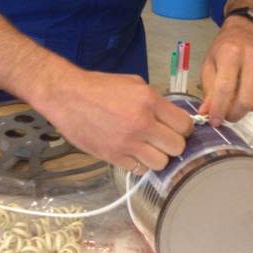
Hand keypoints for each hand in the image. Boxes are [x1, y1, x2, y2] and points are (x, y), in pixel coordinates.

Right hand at [40, 69, 193, 171]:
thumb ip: (154, 101)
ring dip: (157, 156)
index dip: (183, 128)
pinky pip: (139, 169)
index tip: (177, 129)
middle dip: (172, 144)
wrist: (67, 96)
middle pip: (177, 147)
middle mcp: (142, 123)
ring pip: (161, 163)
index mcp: (149, 101)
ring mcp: (128, 143)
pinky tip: (132, 152)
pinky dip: (139, 163)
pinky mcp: (114, 156)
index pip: (184, 125)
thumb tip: (169, 117)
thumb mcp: (133, 83)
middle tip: (162, 139)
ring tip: (147, 148)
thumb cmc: (99, 87)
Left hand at [198, 17, 252, 125]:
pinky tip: (245, 96)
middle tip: (225, 117)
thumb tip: (206, 113)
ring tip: (234, 104)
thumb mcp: (209, 64)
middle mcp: (252, 58)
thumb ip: (208, 89)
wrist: (246, 32)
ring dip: (244, 110)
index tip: (214, 121)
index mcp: (230, 53)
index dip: (219, 108)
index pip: (225, 87)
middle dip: (233, 114)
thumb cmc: (224, 48)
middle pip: (245, 98)